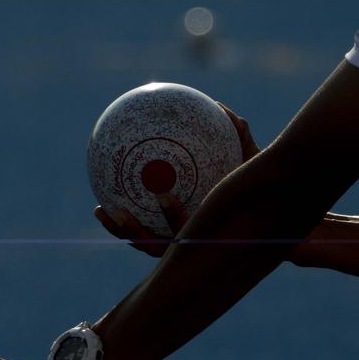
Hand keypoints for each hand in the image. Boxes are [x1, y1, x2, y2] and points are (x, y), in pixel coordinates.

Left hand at [93, 101, 260, 256]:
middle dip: (138, 233)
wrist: (258, 223)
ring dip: (122, 231)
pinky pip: (142, 235)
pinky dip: (122, 222)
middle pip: (159, 249)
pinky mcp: (165, 248)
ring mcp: (177, 251)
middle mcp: (193, 246)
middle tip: (119, 212)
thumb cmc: (255, 189)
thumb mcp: (250, 164)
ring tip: (100, 210)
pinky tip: (104, 203)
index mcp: (211, 230)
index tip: (162, 194)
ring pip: (145, 246)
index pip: (190, 230)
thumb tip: (220, 108)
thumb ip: (239, 138)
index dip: (174, 216)